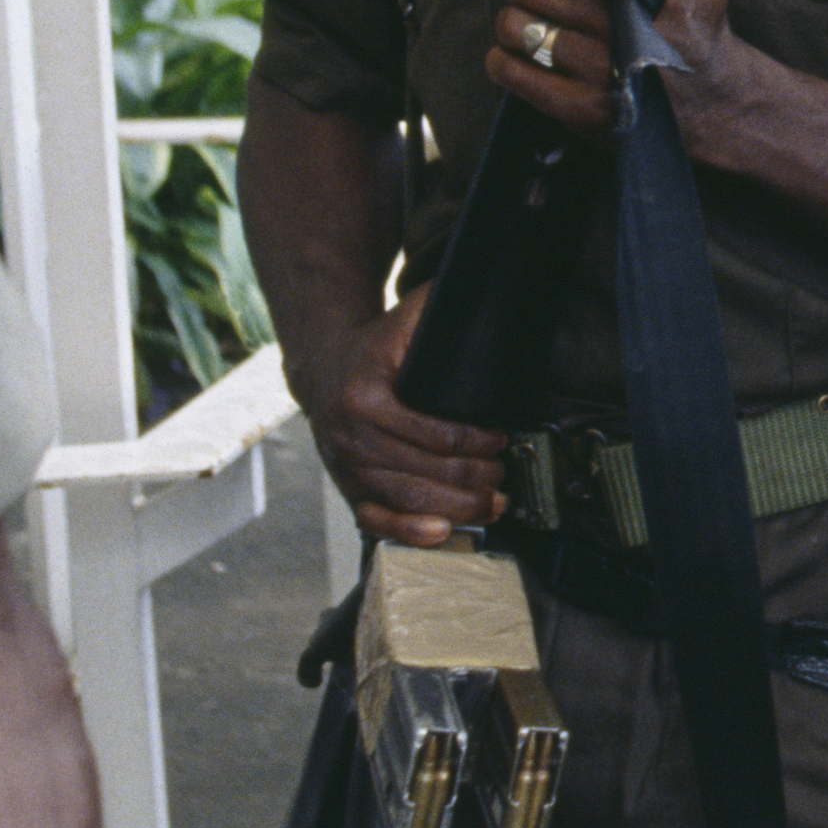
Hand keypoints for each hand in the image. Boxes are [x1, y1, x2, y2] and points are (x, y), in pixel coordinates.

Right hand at [293, 280, 498, 545]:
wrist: (323, 367)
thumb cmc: (377, 345)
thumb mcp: (406, 318)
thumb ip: (439, 309)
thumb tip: (487, 295)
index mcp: (366, 396)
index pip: (436, 433)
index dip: (478, 441)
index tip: (502, 438)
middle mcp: (351, 436)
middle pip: (427, 471)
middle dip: (476, 477)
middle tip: (503, 474)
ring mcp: (347, 467)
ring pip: (410, 499)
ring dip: (458, 507)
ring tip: (492, 503)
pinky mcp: (347, 488)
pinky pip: (377, 521)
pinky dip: (411, 531)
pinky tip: (443, 532)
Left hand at [484, 0, 748, 144]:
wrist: (713, 99)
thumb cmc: (698, 19)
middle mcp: (623, 32)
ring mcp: (599, 75)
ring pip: (516, 27)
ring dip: (517, 15)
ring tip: (537, 13)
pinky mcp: (578, 109)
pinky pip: (509, 72)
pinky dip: (506, 55)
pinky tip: (530, 47)